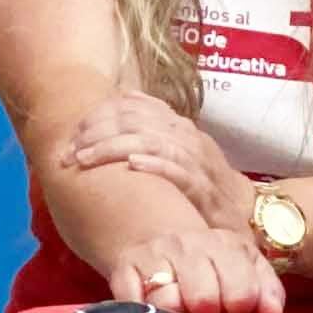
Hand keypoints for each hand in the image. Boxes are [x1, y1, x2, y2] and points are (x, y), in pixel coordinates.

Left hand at [65, 91, 252, 226]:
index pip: (133, 107)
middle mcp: (187, 137)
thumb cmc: (204, 181)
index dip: (100, 115)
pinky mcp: (206, 190)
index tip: (73, 132)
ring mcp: (198, 161)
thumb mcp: (178, 148)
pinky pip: (179, 172)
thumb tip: (122, 99)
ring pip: (152, 142)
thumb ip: (152, 126)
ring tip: (86, 158)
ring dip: (114, 148)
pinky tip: (133, 165)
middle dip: (97, 134)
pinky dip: (156, 165)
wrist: (244, 212)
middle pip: (136, 122)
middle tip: (69, 151)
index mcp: (177, 125)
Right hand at [105, 224, 280, 312]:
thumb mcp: (245, 264)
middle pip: (204, 300)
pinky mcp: (123, 270)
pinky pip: (133, 304)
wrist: (158, 234)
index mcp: (225, 246)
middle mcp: (188, 246)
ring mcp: (153, 256)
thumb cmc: (209, 262)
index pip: (242, 293)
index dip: (240, 310)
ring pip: (168, 303)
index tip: (234, 311)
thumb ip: (266, 288)